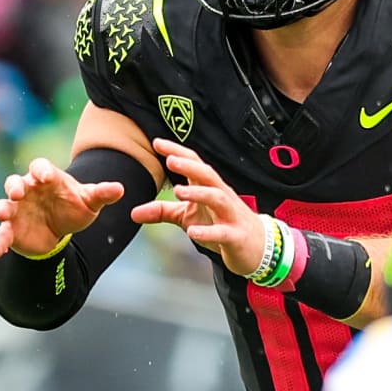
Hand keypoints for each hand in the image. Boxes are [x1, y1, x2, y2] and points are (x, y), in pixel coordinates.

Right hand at [0, 157, 124, 257]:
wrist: (61, 229)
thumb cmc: (73, 206)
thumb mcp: (90, 201)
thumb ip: (102, 194)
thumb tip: (121, 189)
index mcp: (46, 177)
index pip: (40, 167)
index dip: (41, 170)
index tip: (45, 176)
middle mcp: (27, 191)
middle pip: (15, 182)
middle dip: (15, 186)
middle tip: (17, 192)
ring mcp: (16, 210)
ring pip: (4, 205)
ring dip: (2, 209)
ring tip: (2, 214)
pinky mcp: (11, 230)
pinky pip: (1, 234)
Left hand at [130, 138, 265, 276]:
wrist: (258, 247)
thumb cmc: (222, 225)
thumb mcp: (188, 217)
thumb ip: (163, 212)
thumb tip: (133, 213)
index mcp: (209, 188)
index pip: (195, 164)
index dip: (178, 152)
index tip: (157, 143)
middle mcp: (222, 196)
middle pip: (208, 175)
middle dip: (190, 166)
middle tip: (170, 159)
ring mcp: (231, 215)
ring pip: (218, 198)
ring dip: (199, 193)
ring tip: (179, 191)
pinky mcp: (236, 236)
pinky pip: (223, 232)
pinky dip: (208, 232)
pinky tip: (192, 233)